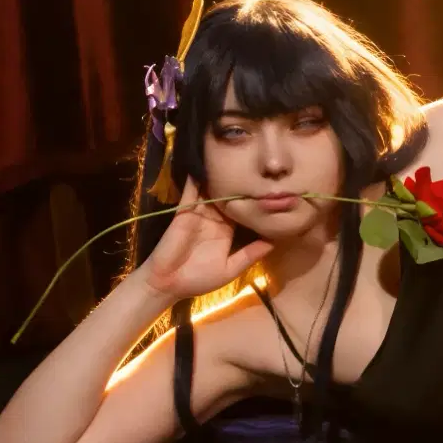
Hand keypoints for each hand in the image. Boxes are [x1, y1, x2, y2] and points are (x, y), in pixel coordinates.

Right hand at [139, 178, 274, 298]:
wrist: (168, 284)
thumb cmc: (198, 279)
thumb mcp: (231, 268)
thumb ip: (250, 254)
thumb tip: (274, 243)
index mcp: (226, 231)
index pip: (243, 211)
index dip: (254, 202)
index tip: (272, 190)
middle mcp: (214, 219)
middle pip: (229, 197)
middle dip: (241, 185)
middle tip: (258, 168)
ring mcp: (199, 213)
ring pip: (211, 191)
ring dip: (220, 178)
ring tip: (236, 158)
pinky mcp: (185, 212)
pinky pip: (191, 193)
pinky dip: (196, 180)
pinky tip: (205, 165)